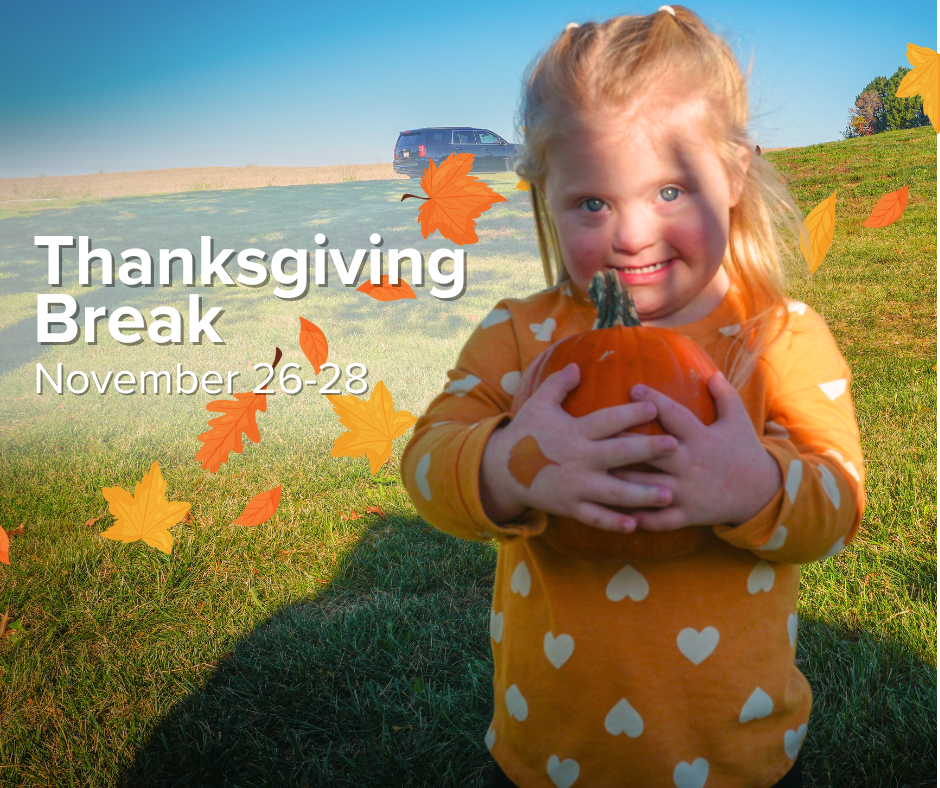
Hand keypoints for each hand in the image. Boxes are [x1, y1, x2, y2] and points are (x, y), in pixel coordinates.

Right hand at [479, 363, 678, 531]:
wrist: (501, 469)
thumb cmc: (526, 432)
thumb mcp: (539, 404)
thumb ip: (559, 384)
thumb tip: (577, 366)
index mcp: (574, 431)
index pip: (606, 420)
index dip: (629, 413)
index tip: (654, 406)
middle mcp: (578, 458)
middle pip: (617, 454)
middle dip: (647, 450)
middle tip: (674, 447)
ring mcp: (575, 485)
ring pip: (613, 492)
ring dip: (642, 494)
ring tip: (668, 495)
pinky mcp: (570, 506)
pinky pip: (595, 516)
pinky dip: (614, 522)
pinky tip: (636, 524)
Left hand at [611, 371, 782, 529]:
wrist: (761, 492)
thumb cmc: (743, 451)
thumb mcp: (738, 420)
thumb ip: (724, 395)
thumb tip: (711, 372)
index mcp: (701, 438)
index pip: (674, 415)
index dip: (654, 400)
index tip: (633, 388)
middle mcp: (690, 463)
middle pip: (653, 450)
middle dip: (627, 441)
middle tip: (599, 432)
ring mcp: (687, 491)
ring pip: (649, 485)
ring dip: (624, 480)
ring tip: (598, 471)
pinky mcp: (688, 514)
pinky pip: (661, 519)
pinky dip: (642, 518)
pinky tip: (619, 514)